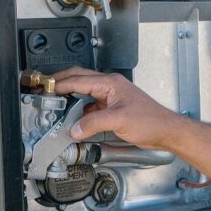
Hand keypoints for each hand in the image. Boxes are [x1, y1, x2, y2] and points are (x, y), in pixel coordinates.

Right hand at [52, 67, 185, 149]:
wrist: (165, 130)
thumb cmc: (150, 120)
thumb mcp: (118, 120)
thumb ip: (93, 123)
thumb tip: (75, 128)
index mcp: (110, 83)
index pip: (78, 79)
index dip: (59, 84)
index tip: (45, 88)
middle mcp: (110, 86)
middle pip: (79, 79)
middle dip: (60, 83)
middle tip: (45, 89)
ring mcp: (111, 97)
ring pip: (84, 93)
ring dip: (69, 98)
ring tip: (55, 104)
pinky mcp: (112, 108)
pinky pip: (90, 106)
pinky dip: (80, 111)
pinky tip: (74, 119)